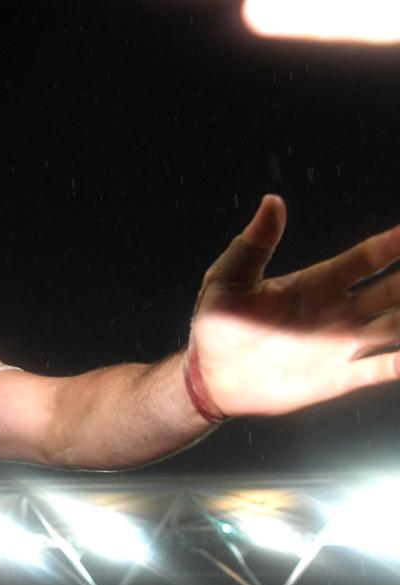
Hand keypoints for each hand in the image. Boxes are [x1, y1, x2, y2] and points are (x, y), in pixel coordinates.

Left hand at [192, 195, 399, 416]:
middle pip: (391, 290)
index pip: (365, 259)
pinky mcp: (336, 377)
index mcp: (317, 282)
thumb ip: (253, 243)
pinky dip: (399, 364)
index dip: (391, 245)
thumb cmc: (217, 323)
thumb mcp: (229, 277)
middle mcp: (338, 310)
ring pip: (394, 326)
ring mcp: (340, 344)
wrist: (209, 374)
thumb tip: (271, 201)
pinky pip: (378, 370)